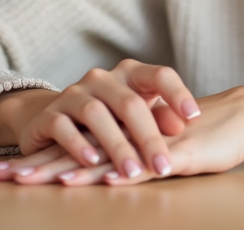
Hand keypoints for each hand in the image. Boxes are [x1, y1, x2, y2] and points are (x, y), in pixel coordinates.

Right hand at [0, 59, 200, 180]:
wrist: (53, 120)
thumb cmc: (109, 119)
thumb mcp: (136, 116)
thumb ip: (158, 117)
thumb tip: (181, 125)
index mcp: (129, 73)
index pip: (159, 74)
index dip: (178, 93)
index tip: (195, 117)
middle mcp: (102, 78)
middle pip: (129, 103)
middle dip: (148, 137)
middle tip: (163, 166)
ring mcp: (73, 93)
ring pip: (96, 113)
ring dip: (116, 145)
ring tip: (132, 171)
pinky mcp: (49, 115)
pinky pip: (63, 126)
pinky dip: (79, 144)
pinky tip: (93, 161)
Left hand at [0, 85, 243, 186]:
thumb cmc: (204, 136)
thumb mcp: (159, 150)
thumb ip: (132, 155)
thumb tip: (106, 172)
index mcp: (122, 136)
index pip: (73, 150)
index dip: (40, 160)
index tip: (6, 171)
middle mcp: (129, 137)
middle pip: (77, 154)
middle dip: (38, 167)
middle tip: (0, 177)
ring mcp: (150, 146)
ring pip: (103, 159)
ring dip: (69, 171)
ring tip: (36, 181)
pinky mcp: (175, 155)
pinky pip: (145, 165)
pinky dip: (122, 172)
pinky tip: (101, 179)